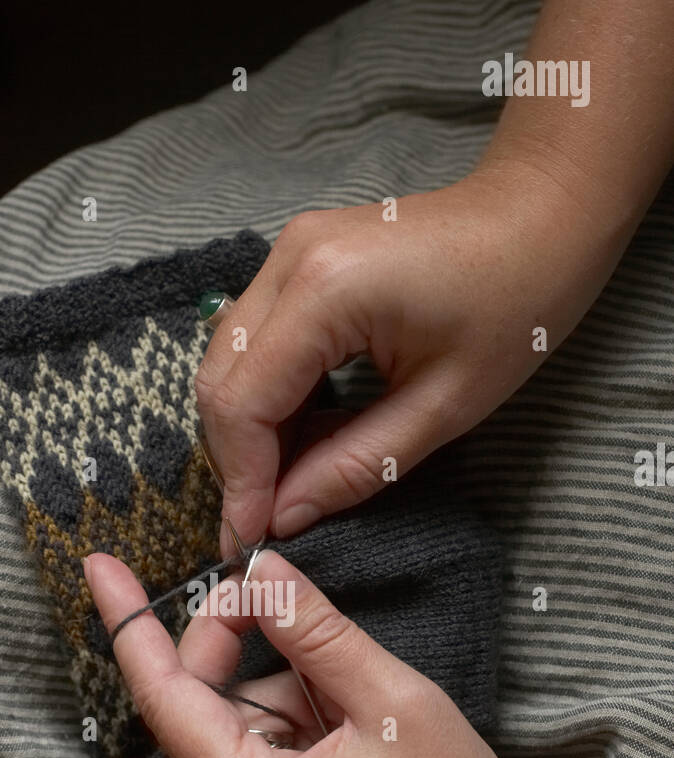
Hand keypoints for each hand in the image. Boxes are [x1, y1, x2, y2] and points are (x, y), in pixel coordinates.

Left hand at [83, 546, 569, 757]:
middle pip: (194, 706)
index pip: (165, 698)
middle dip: (231, 643)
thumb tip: (258, 571)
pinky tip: (346, 725)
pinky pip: (251, 752)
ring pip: (226, 724)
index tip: (97, 565)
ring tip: (353, 701)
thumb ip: (314, 631)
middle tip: (282, 600)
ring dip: (276, 686)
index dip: (129, 625)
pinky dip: (287, 717)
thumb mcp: (392, 699)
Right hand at [195, 163, 622, 549]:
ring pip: (228, 362)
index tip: (246, 540)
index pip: (243, 403)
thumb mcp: (443, 407)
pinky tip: (299, 437)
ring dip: (247, 431)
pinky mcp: (297, 260)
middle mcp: (289, 262)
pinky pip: (254, 342)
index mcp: (325, 292)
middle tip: (260, 522)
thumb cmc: (516, 305)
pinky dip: (266, 397)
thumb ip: (354, 466)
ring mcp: (287, 254)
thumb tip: (283, 518)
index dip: (240, 481)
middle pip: (218, 381)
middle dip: (234, 460)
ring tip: (282, 487)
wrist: (539, 217)